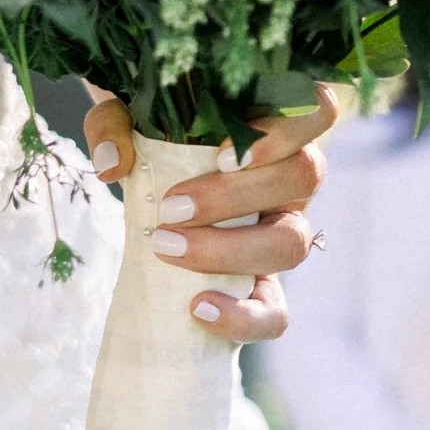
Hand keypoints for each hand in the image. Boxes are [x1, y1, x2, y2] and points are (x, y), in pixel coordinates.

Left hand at [83, 90, 335, 342]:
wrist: (145, 195)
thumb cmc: (148, 142)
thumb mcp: (125, 119)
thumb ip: (114, 127)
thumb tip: (112, 166)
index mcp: (276, 129)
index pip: (316, 112)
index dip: (281, 133)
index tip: (222, 155)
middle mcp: (292, 179)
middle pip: (303, 177)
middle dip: (233, 196)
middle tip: (169, 209)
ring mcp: (283, 234)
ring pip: (292, 243)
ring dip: (230, 249)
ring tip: (166, 247)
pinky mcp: (263, 289)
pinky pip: (275, 314)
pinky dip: (242, 317)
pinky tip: (197, 308)